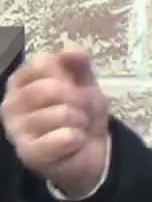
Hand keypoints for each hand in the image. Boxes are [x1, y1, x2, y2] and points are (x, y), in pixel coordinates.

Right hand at [1, 43, 110, 197]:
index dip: (69, 74)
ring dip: (80, 120)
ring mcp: (15, 131)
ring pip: (62, 113)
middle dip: (79, 99)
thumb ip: (78, 62)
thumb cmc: (80, 110)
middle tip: (80, 110)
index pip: (43, 63)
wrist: (92, 148)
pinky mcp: (28, 154)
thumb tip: (69, 47)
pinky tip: (72, 143)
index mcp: (20, 82)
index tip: (72, 86)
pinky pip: (65, 137)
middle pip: (51, 88)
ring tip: (76, 127)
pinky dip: (78, 138)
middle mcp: (10, 105)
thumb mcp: (84, 81)